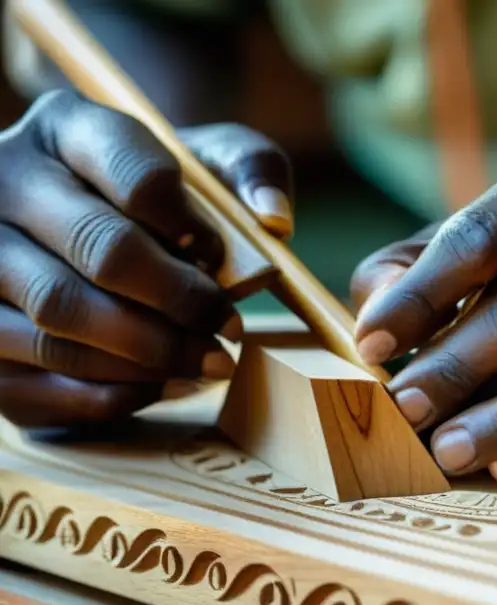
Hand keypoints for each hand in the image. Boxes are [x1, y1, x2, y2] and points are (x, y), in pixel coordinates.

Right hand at [0, 90, 291, 427]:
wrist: (83, 229)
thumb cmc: (158, 199)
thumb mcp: (207, 162)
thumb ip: (252, 168)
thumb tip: (274, 216)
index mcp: (68, 128)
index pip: (140, 176)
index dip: (195, 228)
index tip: (219, 258)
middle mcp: (2, 181)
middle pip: (102, 252)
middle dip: (182, 303)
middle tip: (229, 329)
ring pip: (61, 318)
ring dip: (150, 353)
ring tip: (206, 362)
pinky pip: (36, 376)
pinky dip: (109, 390)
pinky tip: (157, 383)